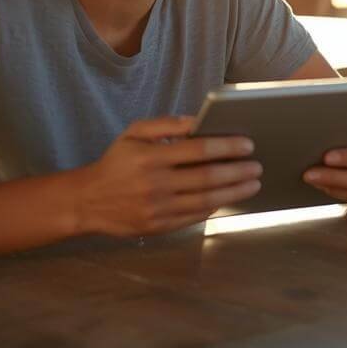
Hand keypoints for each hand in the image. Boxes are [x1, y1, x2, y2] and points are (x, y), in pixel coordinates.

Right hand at [74, 116, 260, 235]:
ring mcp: (157, 208)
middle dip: (238, 172)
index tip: (248, 145)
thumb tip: (199, 120)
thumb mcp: (134, 133)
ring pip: (206, 200)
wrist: (88, 201)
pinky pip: (194, 217)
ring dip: (234, 192)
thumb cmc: (117, 162)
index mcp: (150, 157)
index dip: (227, 147)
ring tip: (253, 184)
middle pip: (207, 178)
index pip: (198, 150)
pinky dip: (215, 207)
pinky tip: (228, 198)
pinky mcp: (158, 227)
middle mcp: (155, 184)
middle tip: (258, 166)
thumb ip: (166, 124)